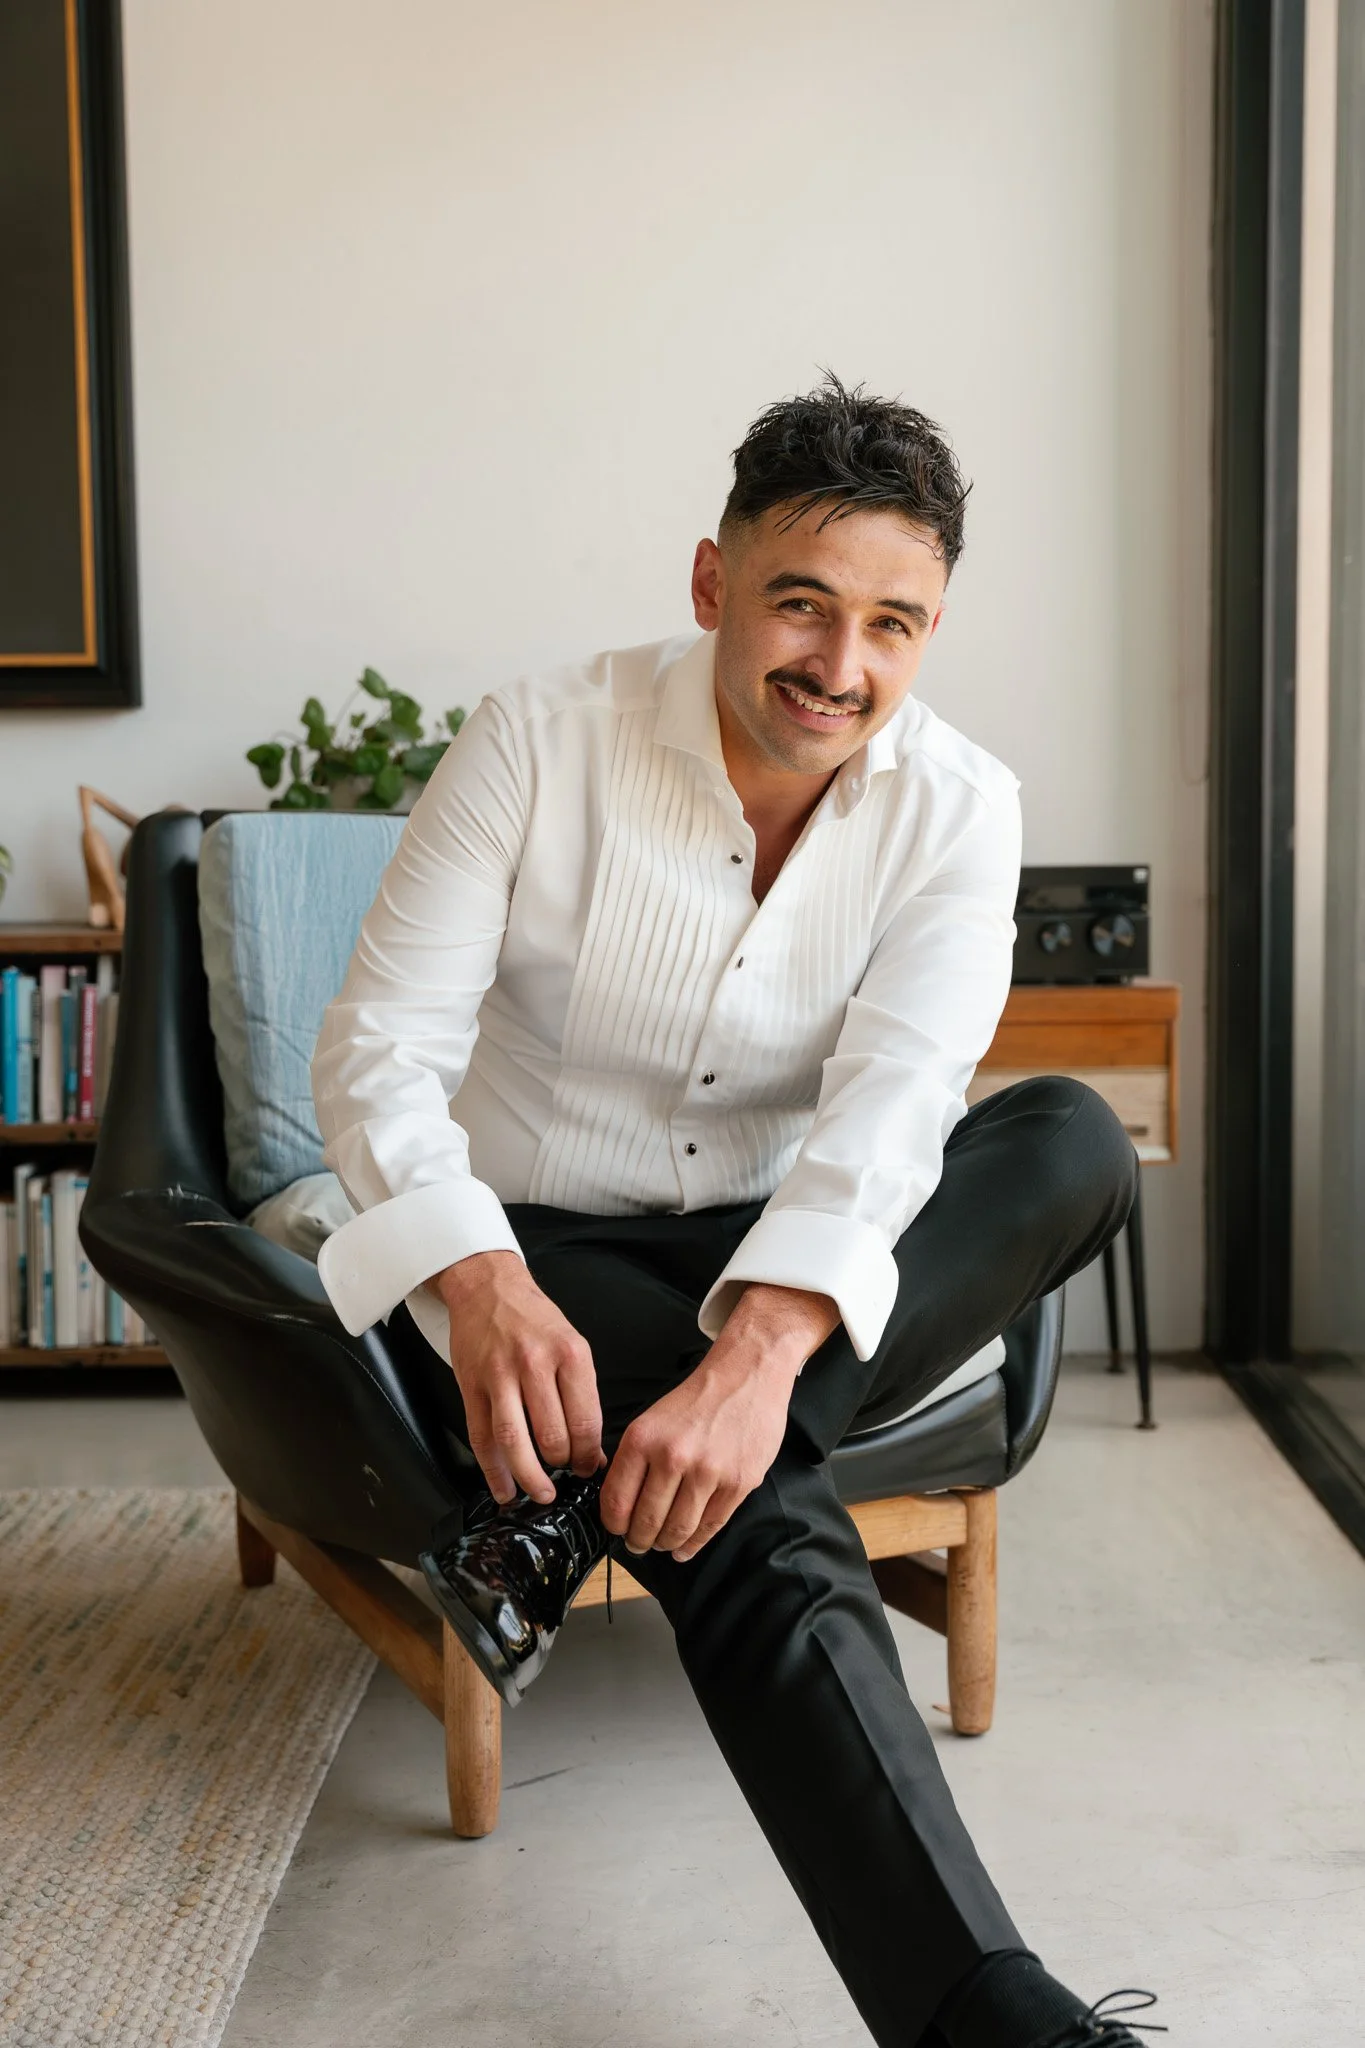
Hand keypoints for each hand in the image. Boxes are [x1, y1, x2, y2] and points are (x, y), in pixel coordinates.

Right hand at [434, 1251, 603, 1505]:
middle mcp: (535, 1364)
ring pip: (514, 1441)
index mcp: (569, 1354)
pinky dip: (492, 1470)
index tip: (590, 1467)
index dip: (589, 1454)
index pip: (585, 1420)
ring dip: (529, 1477)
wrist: (489, 1287)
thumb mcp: (572, 1344)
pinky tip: (503, 1488)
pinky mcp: (472, 1386)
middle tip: (565, 1476)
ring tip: (540, 1493)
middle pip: (552, 1435)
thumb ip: (582, 1394)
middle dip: (562, 1466)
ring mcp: (500, 1375)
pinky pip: (482, 1437)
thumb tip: (593, 1448)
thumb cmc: (535, 1319)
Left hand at [600, 1284, 838, 1561]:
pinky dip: (694, 1544)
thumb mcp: (651, 1420)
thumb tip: (618, 1502)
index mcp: (643, 1439)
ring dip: (665, 1544)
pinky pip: (711, 1526)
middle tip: (638, 1544)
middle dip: (638, 1541)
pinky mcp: (738, 1483)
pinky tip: (685, 1548)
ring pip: (678, 1529)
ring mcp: (709, 1473)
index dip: (613, 1524)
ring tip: (661, 1544)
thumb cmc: (698, 1399)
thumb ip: (634, 1459)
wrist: (746, 1375)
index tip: (616, 1529)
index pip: (617, 1501)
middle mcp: (673, 1457)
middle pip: (647, 1522)